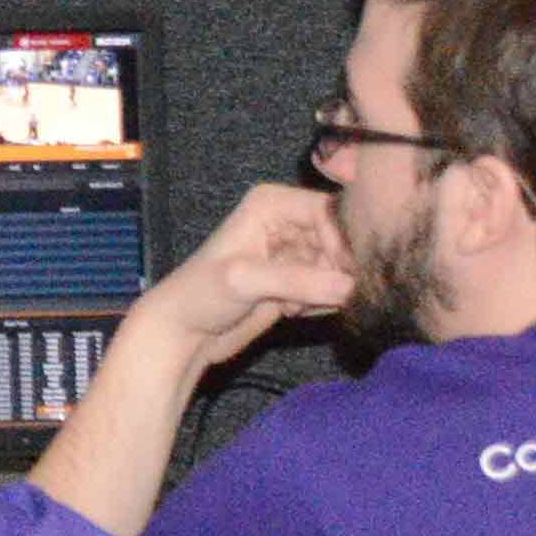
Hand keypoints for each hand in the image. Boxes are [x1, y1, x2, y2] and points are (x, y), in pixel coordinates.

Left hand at [149, 184, 357, 370]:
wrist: (185, 333)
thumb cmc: (200, 296)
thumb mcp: (244, 281)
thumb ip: (296, 280)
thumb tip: (350, 287)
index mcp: (272, 203)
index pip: (330, 212)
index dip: (342, 243)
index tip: (344, 276)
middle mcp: (289, 221)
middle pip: (342, 240)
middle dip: (332, 272)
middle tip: (303, 297)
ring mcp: (297, 251)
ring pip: (341, 268)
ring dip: (325, 292)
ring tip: (287, 305)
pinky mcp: (300, 280)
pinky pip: (334, 289)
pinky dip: (321, 304)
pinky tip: (288, 311)